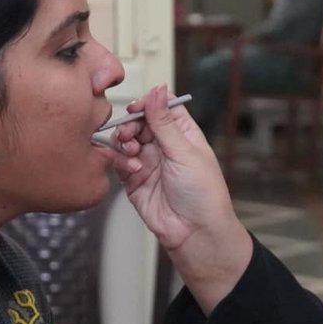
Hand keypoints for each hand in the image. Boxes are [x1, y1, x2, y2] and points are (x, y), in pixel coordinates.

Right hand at [111, 85, 251, 311]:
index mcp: (183, 134)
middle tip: (130, 133)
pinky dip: (121, 161)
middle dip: (131, 124)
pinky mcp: (134, 180)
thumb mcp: (185, 152)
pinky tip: (132, 167)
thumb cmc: (203, 194)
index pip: (162, 107)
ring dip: (125, 142)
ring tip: (132, 153)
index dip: (148, 104)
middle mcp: (165, 146)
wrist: (194, 232)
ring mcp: (148, 162)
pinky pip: (119, 162)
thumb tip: (158, 90)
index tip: (137, 108)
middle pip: (139, 122)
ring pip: (126, 140)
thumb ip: (165, 122)